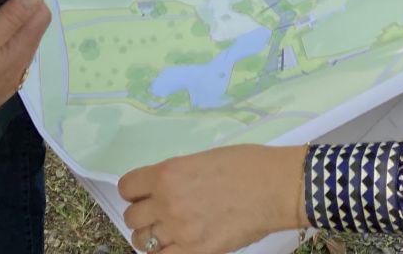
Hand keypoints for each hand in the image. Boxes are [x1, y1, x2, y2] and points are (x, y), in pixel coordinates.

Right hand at [0, 0, 49, 166]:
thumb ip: (8, 21)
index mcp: (18, 55)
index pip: (40, 19)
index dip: (32, 0)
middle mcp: (18, 71)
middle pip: (32, 34)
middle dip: (26, 13)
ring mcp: (4, 86)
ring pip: (20, 50)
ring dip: (16, 32)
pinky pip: (7, 65)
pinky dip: (5, 50)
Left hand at [119, 145, 307, 253]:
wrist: (275, 187)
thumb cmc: (245, 165)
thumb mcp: (201, 159)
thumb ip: (176, 176)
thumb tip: (163, 190)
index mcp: (167, 174)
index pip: (127, 188)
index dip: (134, 191)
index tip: (142, 194)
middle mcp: (167, 203)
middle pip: (132, 218)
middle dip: (142, 215)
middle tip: (158, 213)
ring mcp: (180, 232)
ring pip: (142, 241)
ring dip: (151, 236)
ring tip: (167, 232)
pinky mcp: (196, 252)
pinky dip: (165, 252)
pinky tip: (176, 246)